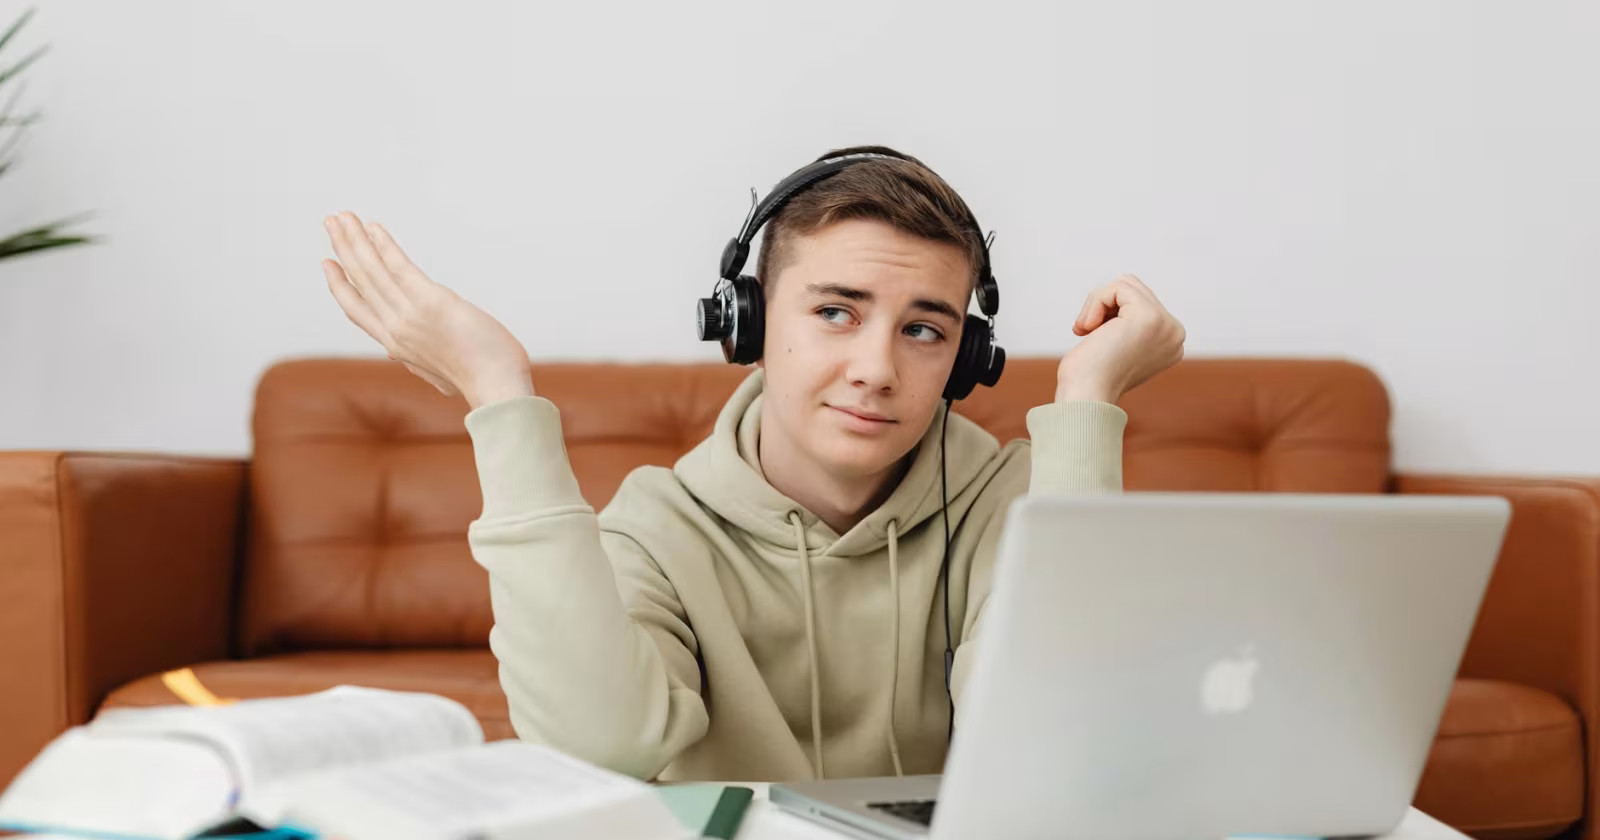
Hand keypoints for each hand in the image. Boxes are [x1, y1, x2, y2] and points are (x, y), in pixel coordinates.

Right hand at [321, 212, 534, 408]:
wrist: (498, 387)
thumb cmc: (480, 381)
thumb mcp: (438, 375)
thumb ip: (415, 361)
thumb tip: (394, 355)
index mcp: (396, 346)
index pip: (358, 310)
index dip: (340, 285)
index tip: (329, 263)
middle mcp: (395, 329)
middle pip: (360, 283)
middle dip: (342, 250)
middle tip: (331, 224)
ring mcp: (410, 316)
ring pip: (372, 271)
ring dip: (354, 240)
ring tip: (342, 216)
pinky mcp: (431, 302)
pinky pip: (398, 267)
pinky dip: (384, 246)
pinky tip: (373, 227)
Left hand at [1056, 274, 1184, 403]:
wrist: (1085, 397)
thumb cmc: (1089, 376)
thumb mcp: (1117, 343)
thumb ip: (1128, 322)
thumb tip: (1121, 296)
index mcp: (1171, 341)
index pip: (1139, 300)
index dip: (1110, 312)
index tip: (1098, 341)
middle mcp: (1175, 333)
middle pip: (1134, 288)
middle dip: (1103, 305)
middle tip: (1087, 332)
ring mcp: (1166, 324)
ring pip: (1125, 284)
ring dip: (1096, 304)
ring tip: (1088, 331)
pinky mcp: (1149, 317)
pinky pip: (1116, 287)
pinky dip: (1094, 303)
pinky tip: (1089, 329)